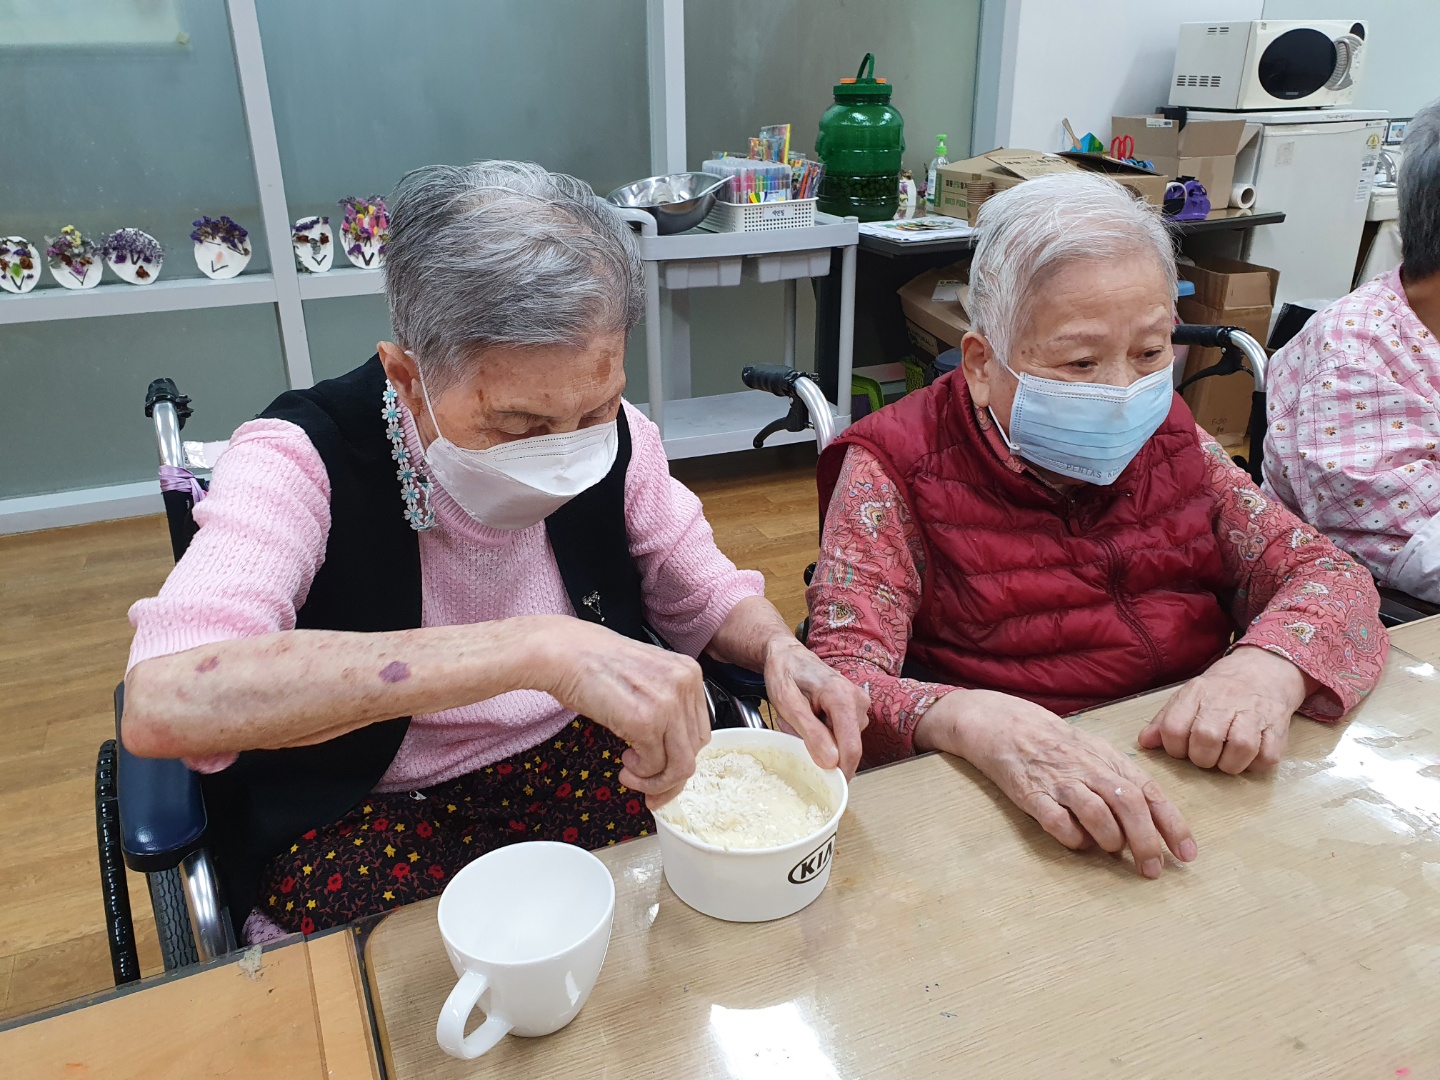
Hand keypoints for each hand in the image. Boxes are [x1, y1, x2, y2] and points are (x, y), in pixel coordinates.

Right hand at [535, 619, 709, 806]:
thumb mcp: (645, 678)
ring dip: (655, 781)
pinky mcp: (645, 721)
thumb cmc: (592, 662)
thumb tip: (668, 750)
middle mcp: (685, 685)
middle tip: (649, 787)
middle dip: (670, 776)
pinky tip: (623, 763)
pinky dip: (640, 774)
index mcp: (688, 673)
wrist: (562, 652)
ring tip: (630, 775)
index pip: (700, 730)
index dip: (681, 757)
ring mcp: (668, 703)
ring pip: (680, 766)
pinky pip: (654, 766)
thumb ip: (664, 706)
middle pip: (694, 750)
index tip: (665, 773)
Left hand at [761, 636, 869, 777]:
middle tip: (794, 727)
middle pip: (846, 747)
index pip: (851, 748)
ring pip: (842, 742)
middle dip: (819, 748)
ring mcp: (860, 706)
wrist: (787, 655)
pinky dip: (822, 733)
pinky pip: (841, 735)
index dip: (840, 772)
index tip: (826, 786)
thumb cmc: (785, 673)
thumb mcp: (788, 704)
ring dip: (818, 740)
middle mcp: (859, 702)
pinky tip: (809, 716)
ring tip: (799, 718)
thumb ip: (811, 733)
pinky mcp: (856, 711)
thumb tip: (831, 762)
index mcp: (843, 698)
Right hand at [917, 689, 1195, 877]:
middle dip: (1146, 842)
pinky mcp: (1031, 794)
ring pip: (1097, 813)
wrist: (1006, 725)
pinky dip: (1073, 838)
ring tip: (1110, 849)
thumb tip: (1153, 821)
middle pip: (1129, 806)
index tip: (1186, 854)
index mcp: (1109, 760)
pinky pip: (1058, 822)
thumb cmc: (1058, 745)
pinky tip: (1076, 842)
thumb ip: (1123, 782)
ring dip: (1110, 839)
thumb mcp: (1096, 754)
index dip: (1172, 825)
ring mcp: (1059, 782)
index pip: (1150, 793)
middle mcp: (1089, 770)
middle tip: (1151, 869)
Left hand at [1139, 646, 1310, 773]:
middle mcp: (1225, 700)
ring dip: (1230, 764)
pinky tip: (1250, 757)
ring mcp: (1254, 712)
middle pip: (1206, 739)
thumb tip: (1145, 742)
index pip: (1174, 727)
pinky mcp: (1278, 726)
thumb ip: (1165, 720)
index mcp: (1196, 693)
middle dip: (1202, 758)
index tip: (1182, 750)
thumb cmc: (1221, 690)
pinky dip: (1256, 764)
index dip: (1174, 748)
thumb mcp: (1188, 697)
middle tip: (1206, 756)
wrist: (1266, 669)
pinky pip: (1267, 756)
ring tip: (1227, 759)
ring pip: (1240, 748)